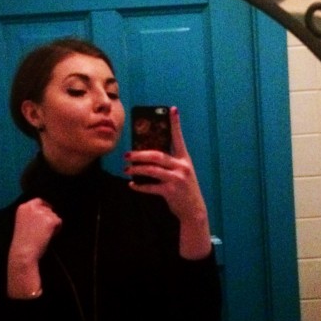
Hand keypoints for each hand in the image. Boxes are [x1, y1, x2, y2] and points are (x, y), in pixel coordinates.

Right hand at [7, 198, 61, 297]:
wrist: (23, 253)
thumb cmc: (23, 242)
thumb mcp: (23, 223)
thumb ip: (31, 215)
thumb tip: (47, 210)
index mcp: (23, 207)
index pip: (39, 201)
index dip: (45, 208)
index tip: (47, 216)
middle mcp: (32, 207)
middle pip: (49, 208)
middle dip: (49, 218)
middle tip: (42, 232)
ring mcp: (42, 213)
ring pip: (55, 216)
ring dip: (52, 225)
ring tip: (43, 235)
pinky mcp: (50, 220)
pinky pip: (59, 222)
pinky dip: (57, 230)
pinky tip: (48, 236)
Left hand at [126, 107, 210, 258]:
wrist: (194, 210)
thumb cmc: (183, 189)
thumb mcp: (181, 173)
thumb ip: (169, 163)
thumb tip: (146, 155)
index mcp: (184, 159)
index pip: (179, 138)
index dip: (175, 124)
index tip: (172, 109)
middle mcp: (182, 167)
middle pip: (157, 155)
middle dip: (140, 154)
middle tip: (127, 154)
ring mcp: (177, 179)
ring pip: (152, 170)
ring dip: (137, 169)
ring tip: (126, 169)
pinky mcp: (171, 191)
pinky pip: (151, 187)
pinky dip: (140, 186)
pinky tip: (132, 185)